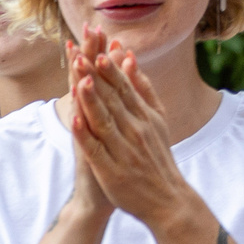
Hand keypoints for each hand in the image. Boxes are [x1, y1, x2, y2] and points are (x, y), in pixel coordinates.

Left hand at [70, 25, 198, 231]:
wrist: (168, 201)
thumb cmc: (156, 158)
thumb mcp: (156, 120)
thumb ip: (143, 89)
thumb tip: (129, 58)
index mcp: (144, 117)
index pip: (124, 86)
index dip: (109, 65)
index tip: (98, 42)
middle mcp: (135, 130)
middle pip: (113, 98)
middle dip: (97, 75)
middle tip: (83, 50)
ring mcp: (124, 150)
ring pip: (104, 120)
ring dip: (91, 99)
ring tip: (79, 78)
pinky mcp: (112, 170)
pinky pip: (97, 150)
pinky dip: (87, 134)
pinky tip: (75, 119)